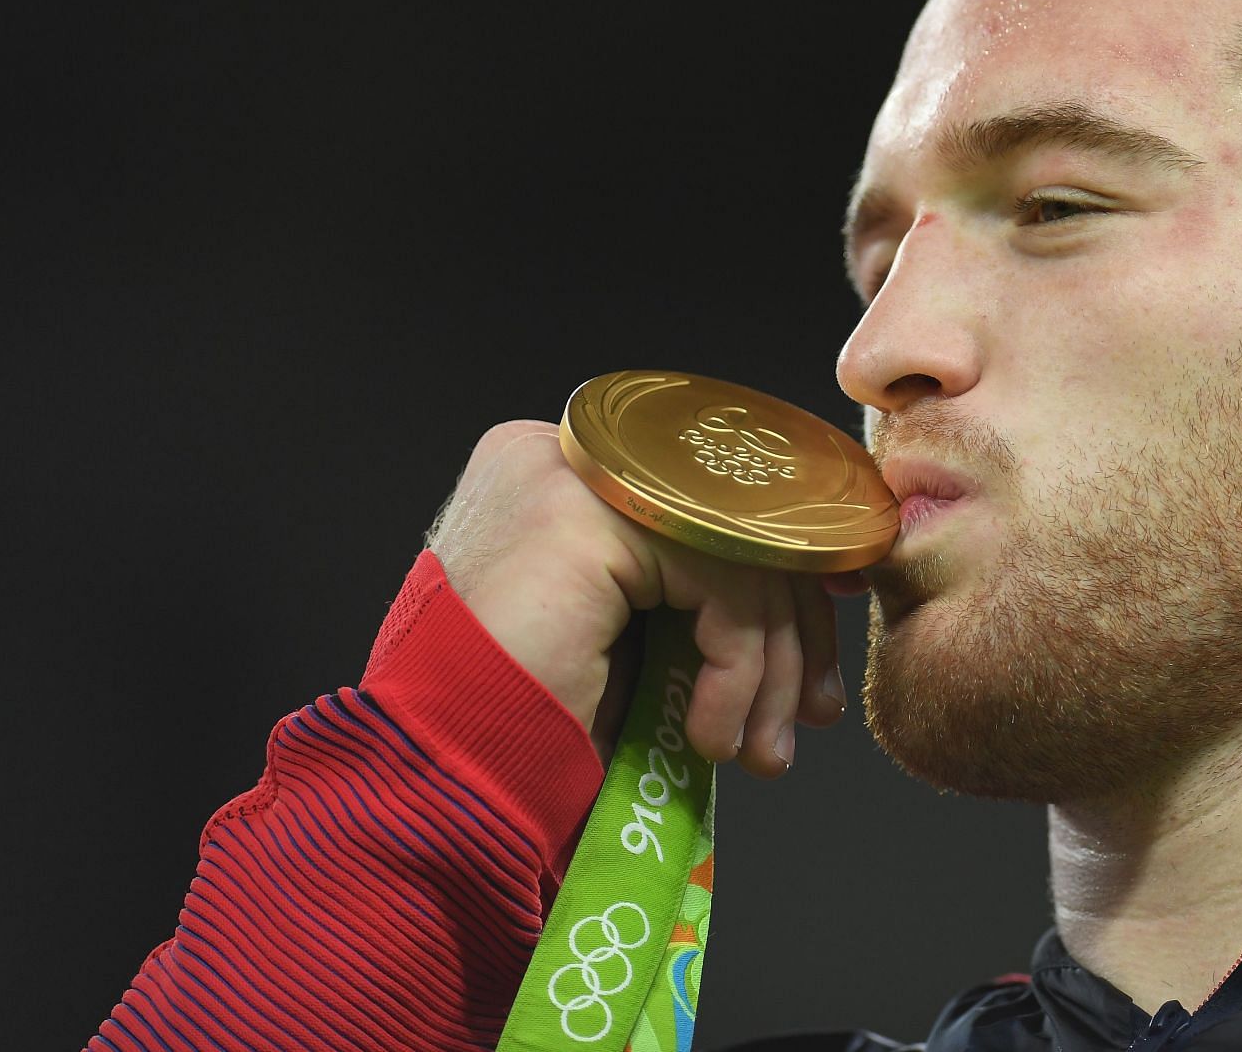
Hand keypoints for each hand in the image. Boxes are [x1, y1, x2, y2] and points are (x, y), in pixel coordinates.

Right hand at [426, 420, 848, 777]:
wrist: (431, 787)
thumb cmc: (517, 731)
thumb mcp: (627, 645)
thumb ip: (691, 601)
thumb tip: (810, 606)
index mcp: (567, 476)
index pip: (713, 508)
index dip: (778, 584)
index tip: (807, 669)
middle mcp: (564, 454)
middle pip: (735, 521)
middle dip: (789, 630)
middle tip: (806, 717)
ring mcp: (571, 473)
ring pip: (741, 552)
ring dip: (769, 668)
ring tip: (759, 752)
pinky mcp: (588, 516)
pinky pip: (722, 581)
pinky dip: (738, 669)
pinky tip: (707, 736)